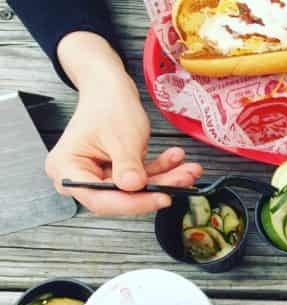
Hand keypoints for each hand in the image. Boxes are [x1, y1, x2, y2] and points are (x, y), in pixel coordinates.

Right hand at [46, 32, 202, 215]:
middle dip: (156, 188)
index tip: (161, 197)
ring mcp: (98, 176)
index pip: (100, 200)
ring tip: (189, 169)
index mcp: (66, 168)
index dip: (133, 203)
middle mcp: (79, 176)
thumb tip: (135, 186)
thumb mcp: (120, 136)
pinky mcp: (116, 174)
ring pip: (136, 189)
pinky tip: (177, 159)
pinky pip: (141, 178)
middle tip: (184, 180)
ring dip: (166, 179)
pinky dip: (162, 170)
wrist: (110, 88)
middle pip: (120, 197)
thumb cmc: (107, 105)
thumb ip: (127, 164)